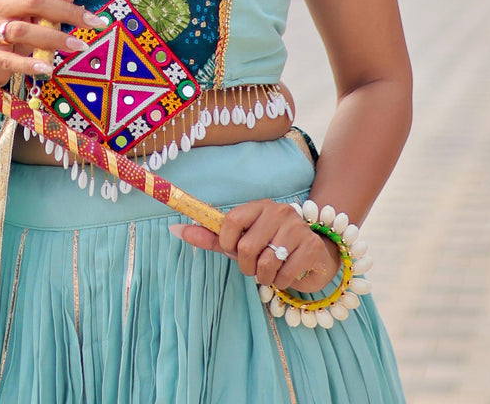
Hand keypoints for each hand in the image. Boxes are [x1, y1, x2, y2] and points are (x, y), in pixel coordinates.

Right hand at [0, 0, 108, 103]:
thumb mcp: (29, 12)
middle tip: (93, 21)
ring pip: (22, 30)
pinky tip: (48, 67)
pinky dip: (30, 63)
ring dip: (54, 38)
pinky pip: (10, 60)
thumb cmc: (9, 30)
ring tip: (79, 45)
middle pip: (34, 2)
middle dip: (67, 11)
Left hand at [170, 199, 339, 293]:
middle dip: (246, 267)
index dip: (226, 243)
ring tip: (272, 271)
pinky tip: (287, 274)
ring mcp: (296, 227)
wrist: (314, 255)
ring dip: (265, 278)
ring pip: (265, 264)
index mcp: (258, 206)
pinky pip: (284, 274)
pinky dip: (281, 283)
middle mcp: (278, 211)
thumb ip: (210, 236)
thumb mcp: (239, 242)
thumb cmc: (270, 247)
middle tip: (256, 266)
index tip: (233, 250)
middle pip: (246, 248)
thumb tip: (175, 229)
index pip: (230, 222)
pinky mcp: (311, 246)